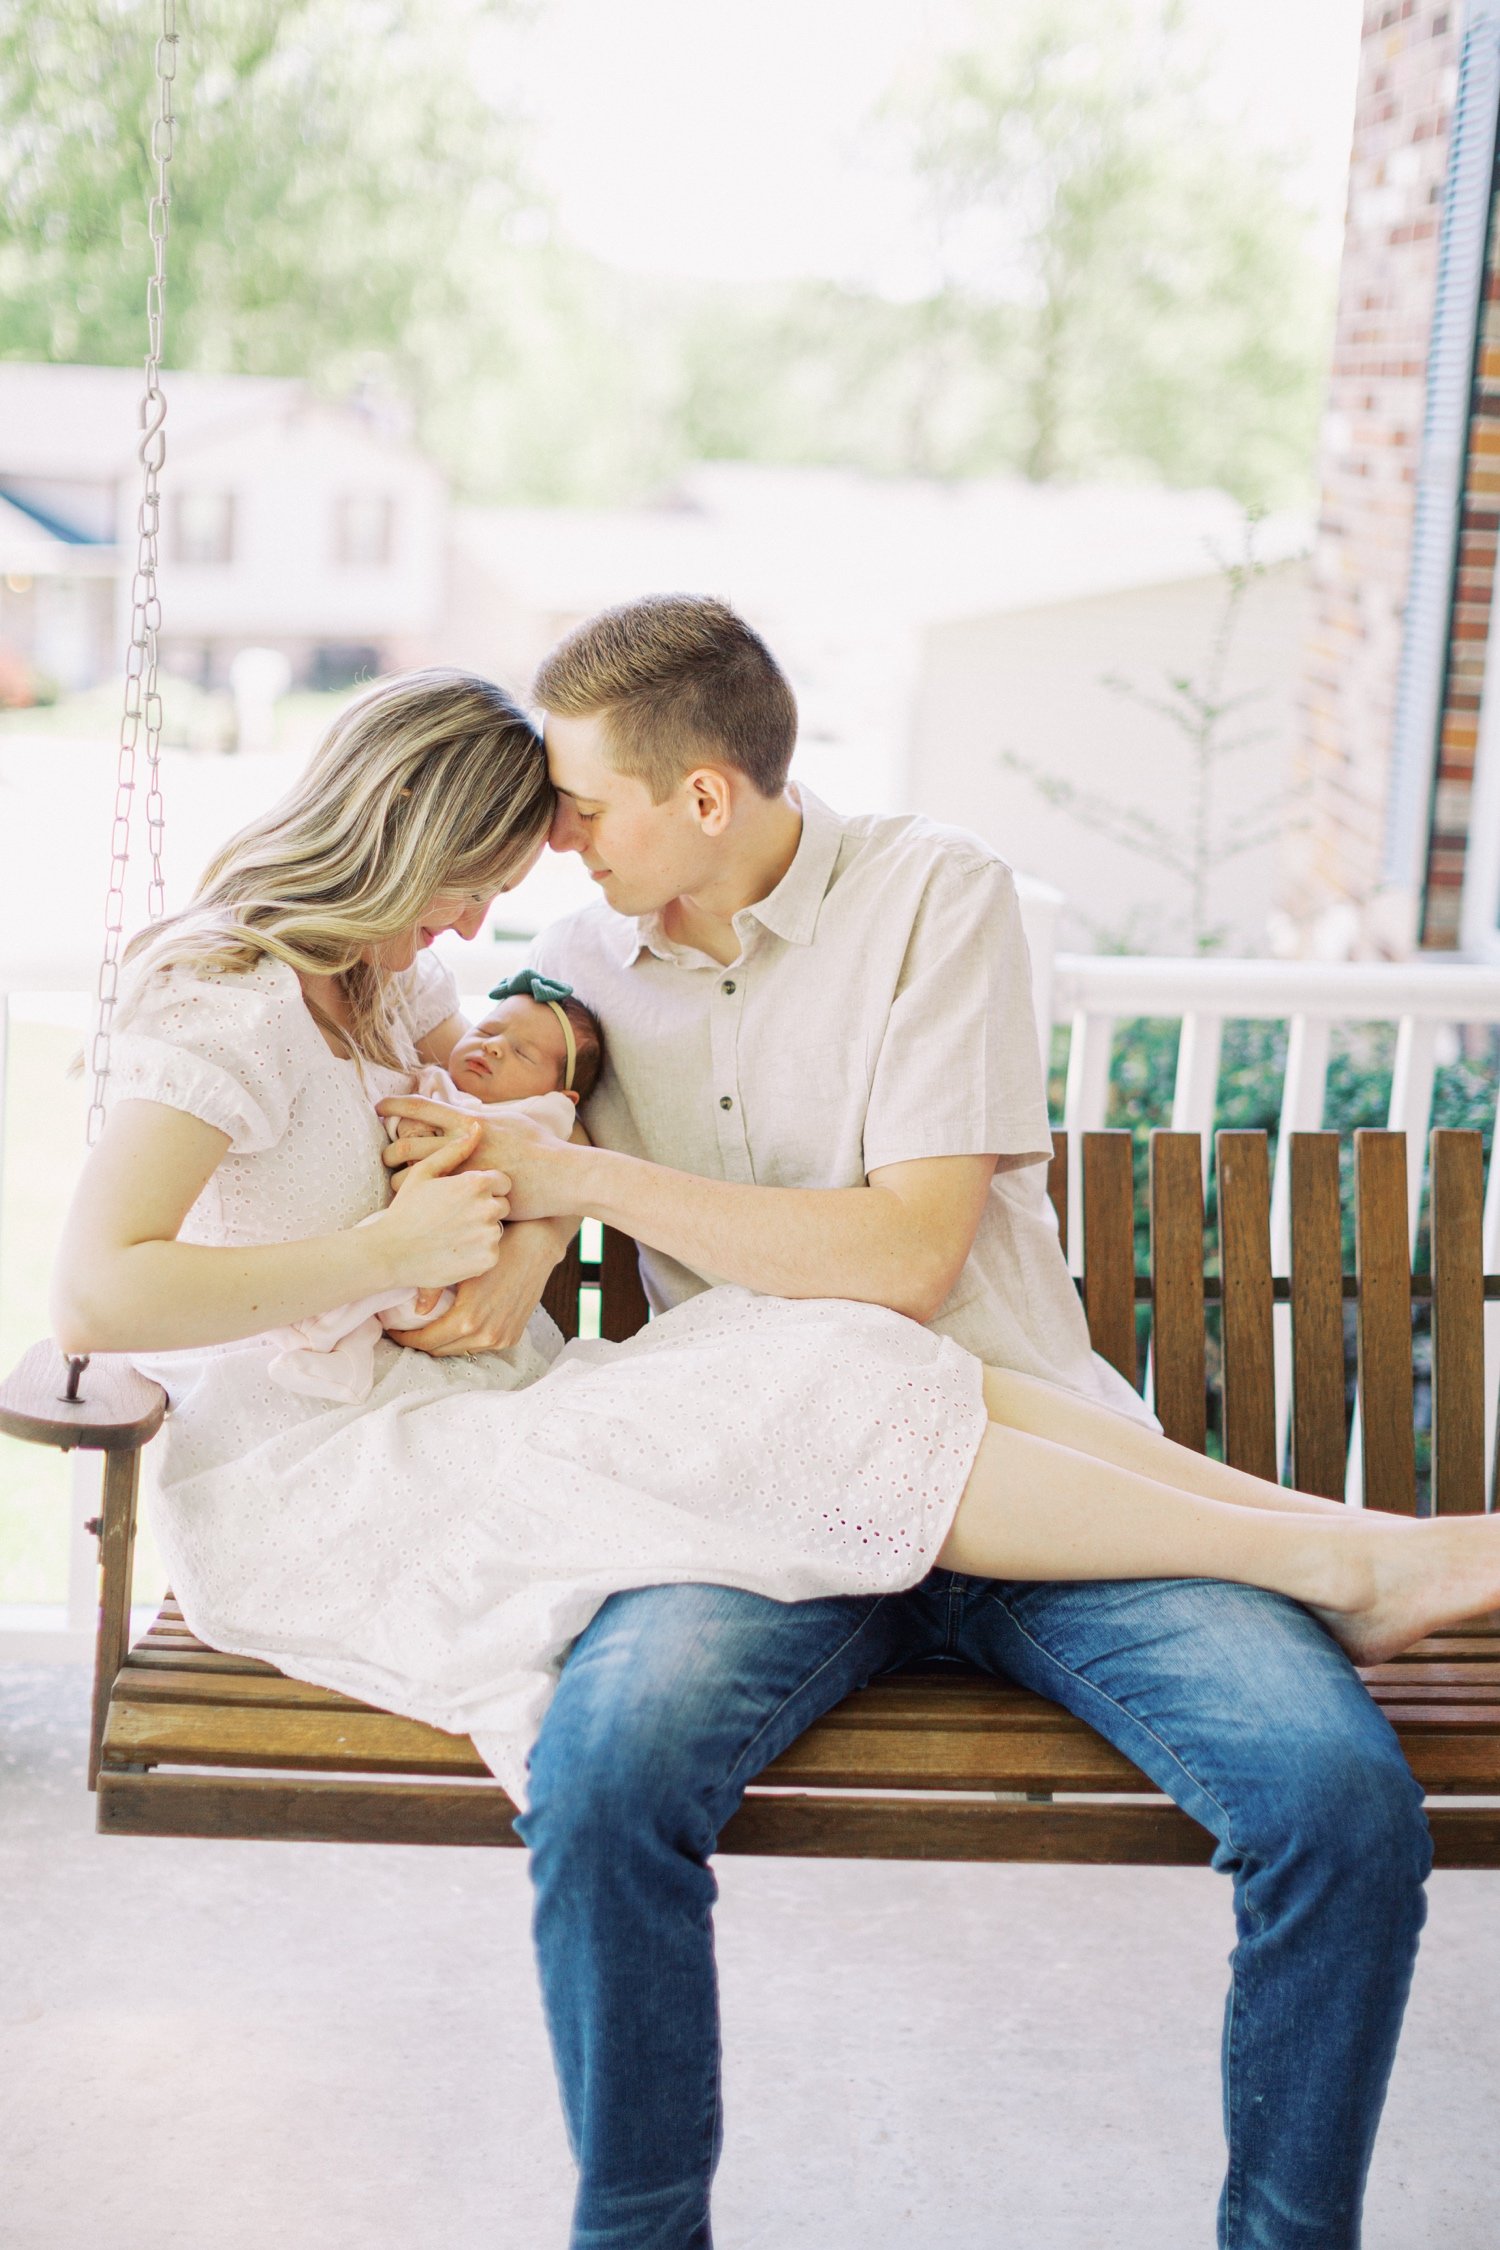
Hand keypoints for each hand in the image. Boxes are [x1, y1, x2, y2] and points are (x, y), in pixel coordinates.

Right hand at [370, 1126, 509, 1287]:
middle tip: (457, 1219)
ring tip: (453, 1235)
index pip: (503, 1182)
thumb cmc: (406, 1210)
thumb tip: (477, 1128)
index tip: (467, 1198)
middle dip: (485, 1210)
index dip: (486, 1189)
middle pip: (503, 1206)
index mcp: (475, 1183)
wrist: (390, 1253)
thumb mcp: (424, 1173)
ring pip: (496, 1229)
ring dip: (482, 1232)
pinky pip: (492, 1252)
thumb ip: (454, 1150)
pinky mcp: (488, 1259)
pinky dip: (478, 1254)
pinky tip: (455, 1251)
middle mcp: (487, 1207)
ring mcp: (489, 1235)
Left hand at [377, 1094, 575, 1220]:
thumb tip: (472, 1113)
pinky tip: (417, 1207)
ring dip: (399, 1180)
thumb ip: (485, 1118)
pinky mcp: (468, 1197)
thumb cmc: (542, 1146)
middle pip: (407, 1144)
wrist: (560, 1175)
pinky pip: (432, 1201)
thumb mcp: (511, 1121)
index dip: (395, 1105)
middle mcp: (460, 1145)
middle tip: (385, 1155)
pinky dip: (420, 1203)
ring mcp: (462, 1173)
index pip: (422, 1107)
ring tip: (397, 1185)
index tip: (379, 1105)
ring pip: (413, 1177)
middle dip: (389, 1151)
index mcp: (468, 1122)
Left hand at [388, 1218, 568, 1354]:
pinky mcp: (512, 1337)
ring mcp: (501, 1339)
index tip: (392, 1328)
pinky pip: (479, 1345)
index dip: (405, 1337)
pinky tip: (454, 1325)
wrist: (536, 1247)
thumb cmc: (495, 1250)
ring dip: (442, 1342)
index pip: (425, 1342)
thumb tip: (414, 1310)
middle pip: (440, 1351)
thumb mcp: (461, 1268)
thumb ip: (434, 1291)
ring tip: (427, 1327)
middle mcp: (485, 1336)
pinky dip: (463, 1339)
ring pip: (459, 1350)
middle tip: (404, 1328)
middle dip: (420, 1342)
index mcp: (467, 1320)